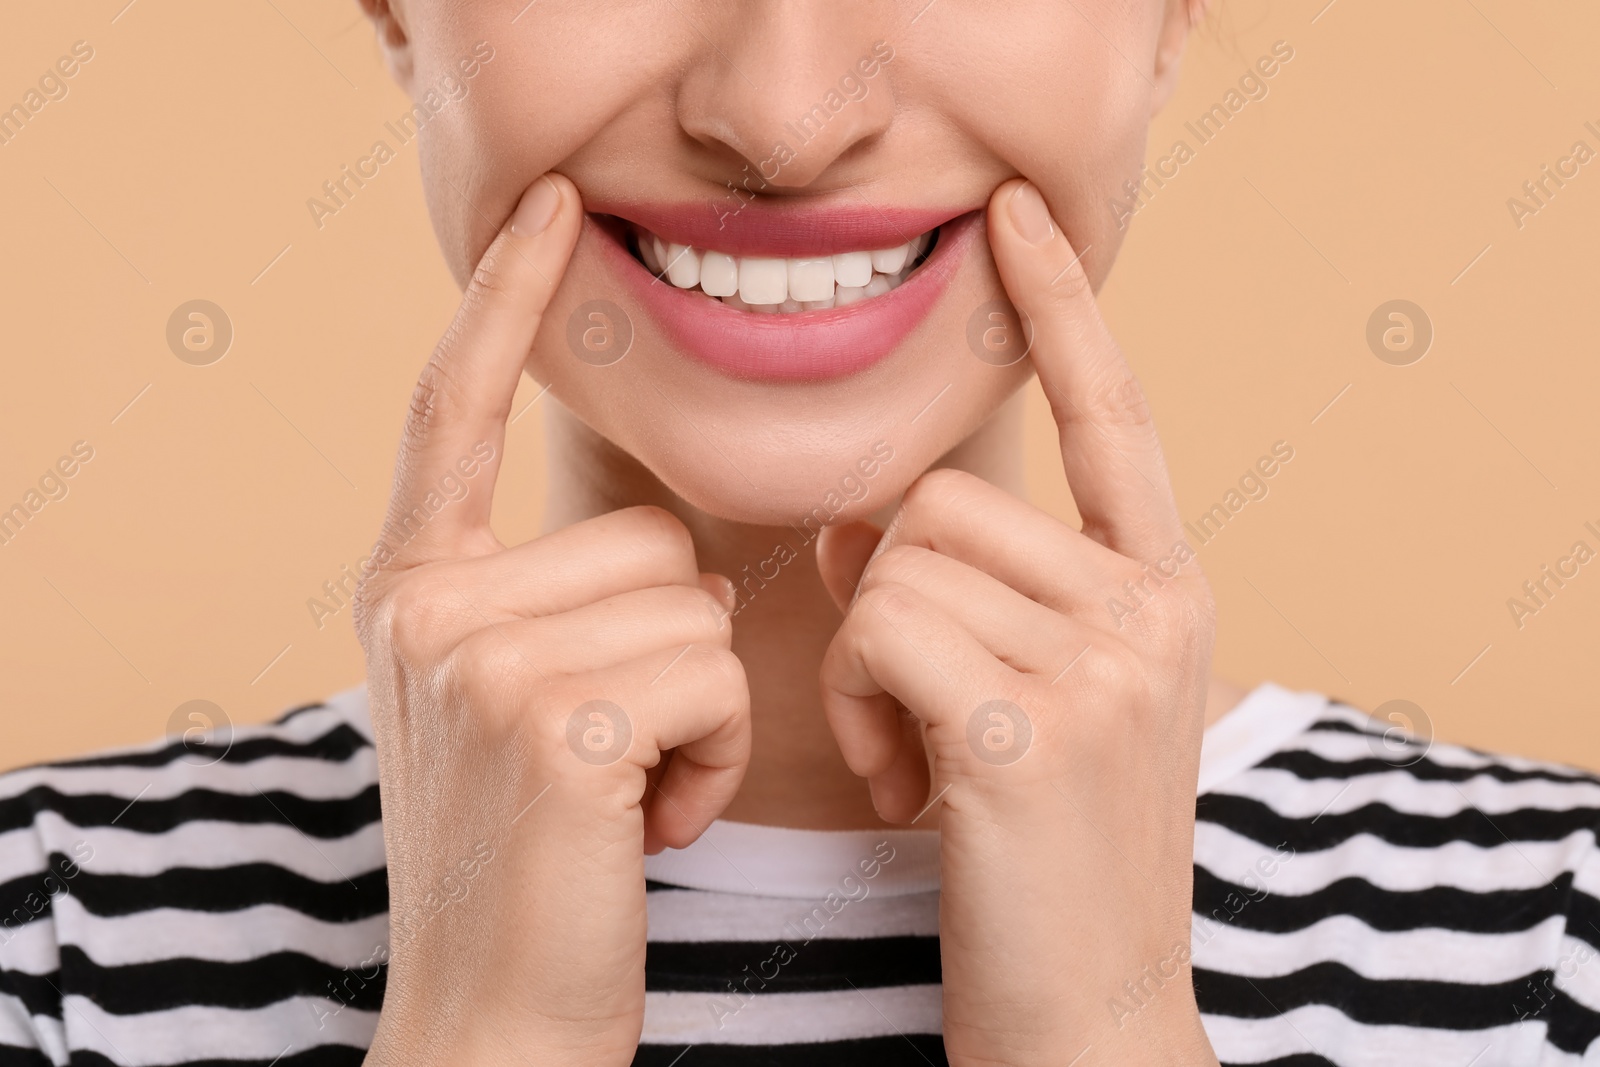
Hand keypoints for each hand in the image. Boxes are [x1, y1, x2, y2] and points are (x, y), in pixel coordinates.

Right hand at [352, 175, 750, 1066]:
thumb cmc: (538, 866)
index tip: (550, 209)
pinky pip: (709, 673)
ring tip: (631, 796)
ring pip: (689, 603)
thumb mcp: (510, 711)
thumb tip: (672, 552)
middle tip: (618, 758)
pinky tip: (650, 825)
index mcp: (415, 592)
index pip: (455, 410)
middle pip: (643, 536)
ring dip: (699, 711)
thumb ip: (546, 606)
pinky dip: (715, 756)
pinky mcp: (552, 716)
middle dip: (671, 650)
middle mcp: (426, 607)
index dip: (503, 305)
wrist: (497, 1020)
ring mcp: (478, 656)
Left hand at [816, 180, 1218, 1065]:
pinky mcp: (1033, 721)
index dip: (1060, 307)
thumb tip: (862, 523)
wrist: (1086, 1014)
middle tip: (924, 719)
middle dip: (890, 603)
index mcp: (1163, 590)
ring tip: (923, 765)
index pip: (1111, 412)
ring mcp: (1107, 661)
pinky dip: (861, 709)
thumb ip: (977, 595)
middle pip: (945, 499)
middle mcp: (1154, 606)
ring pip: (899, 560)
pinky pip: (880, 628)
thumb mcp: (1036, 704)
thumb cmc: (1036, 858)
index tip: (1017, 215)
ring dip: (869, 666)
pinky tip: (912, 793)